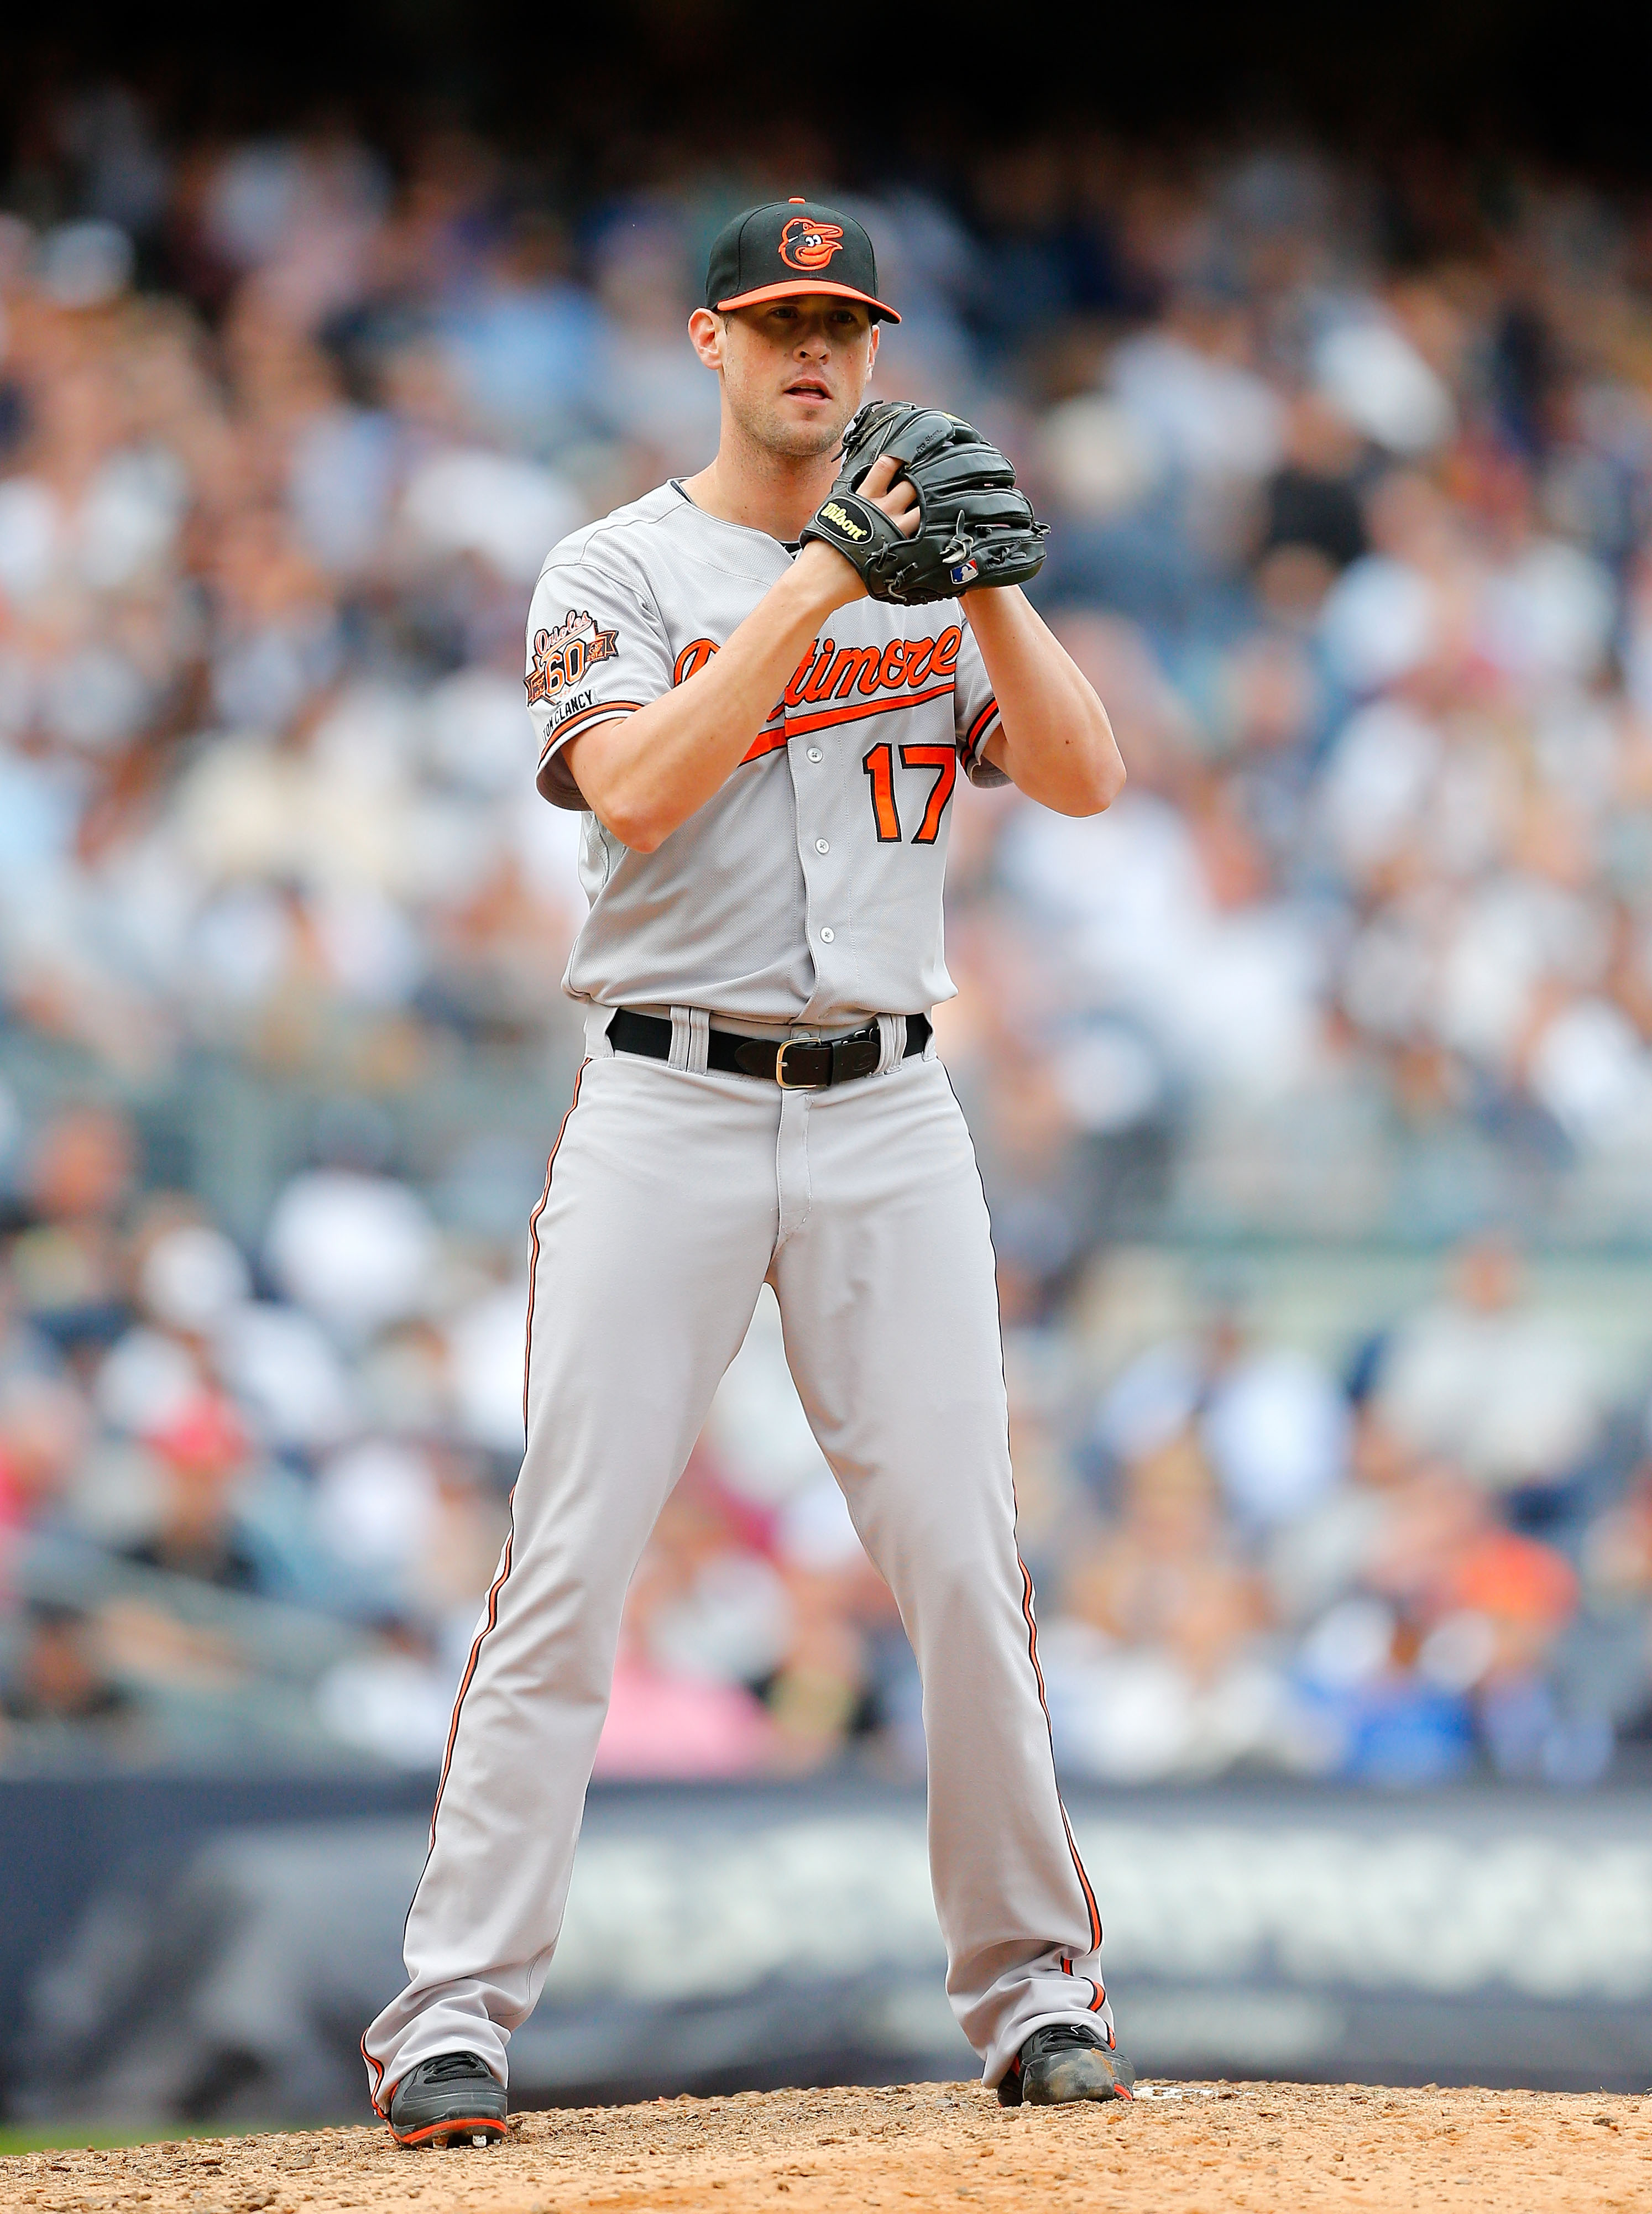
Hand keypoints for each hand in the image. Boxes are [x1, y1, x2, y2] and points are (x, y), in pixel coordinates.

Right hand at [794, 452, 921, 608]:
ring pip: (922, 510)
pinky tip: (933, 530)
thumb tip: (858, 487)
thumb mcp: (832, 512)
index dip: (899, 458)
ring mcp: (895, 531)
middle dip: (919, 480)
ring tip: (932, 504)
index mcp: (865, 497)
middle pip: (911, 484)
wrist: (822, 577)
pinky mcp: (901, 551)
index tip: (907, 455)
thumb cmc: (822, 548)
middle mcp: (883, 510)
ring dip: (928, 506)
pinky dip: (929, 532)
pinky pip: (922, 538)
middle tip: (926, 479)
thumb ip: (849, 498)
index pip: (886, 467)